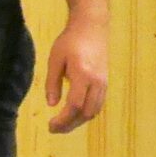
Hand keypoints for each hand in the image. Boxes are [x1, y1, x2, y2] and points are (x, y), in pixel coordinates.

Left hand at [45, 17, 108, 133]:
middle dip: (70, 125)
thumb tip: (51, 104)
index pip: (74, 105)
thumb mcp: (55, 59)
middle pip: (86, 113)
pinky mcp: (105, 83)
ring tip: (62, 125)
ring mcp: (103, 83)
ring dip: (78, 121)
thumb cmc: (70, 41)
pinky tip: (74, 115)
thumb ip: (52, 82)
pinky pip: (97, 105)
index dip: (62, 120)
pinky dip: (85, 114)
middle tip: (53, 129)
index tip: (50, 125)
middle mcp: (96, 82)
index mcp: (83, 74)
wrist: (92, 27)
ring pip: (94, 111)